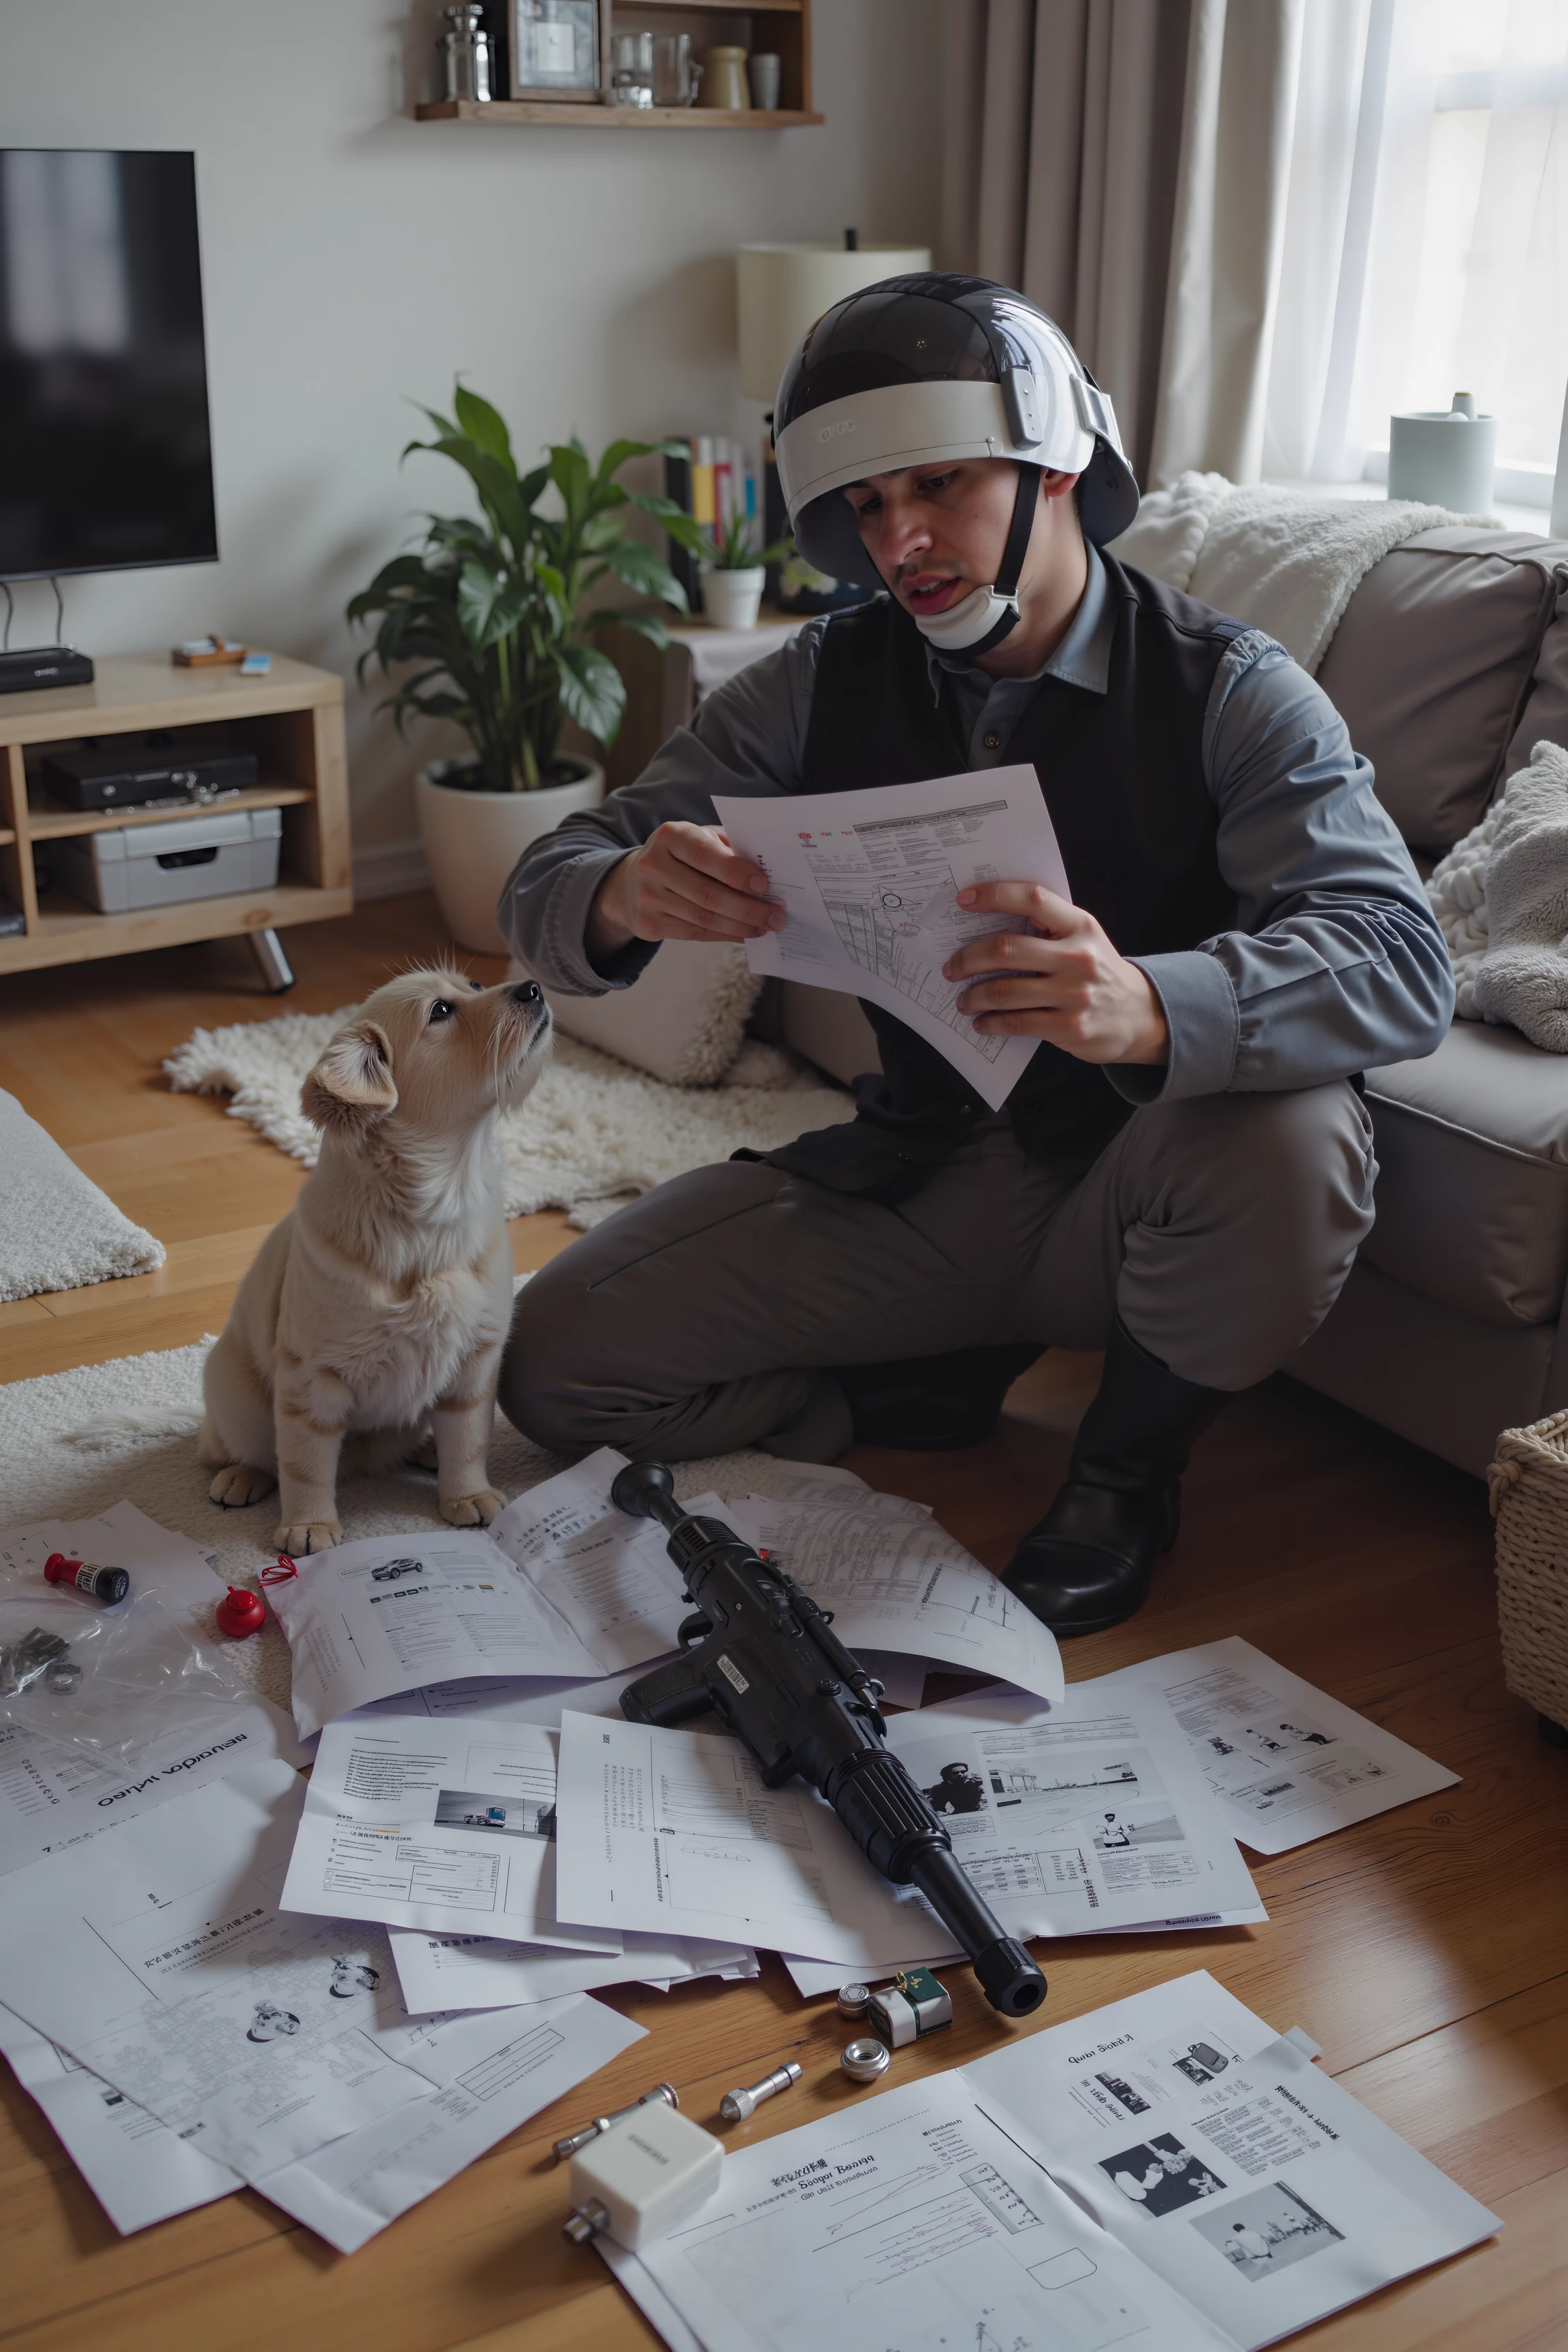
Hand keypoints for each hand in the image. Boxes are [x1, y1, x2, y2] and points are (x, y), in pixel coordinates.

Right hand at [588, 823, 784, 957]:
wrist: (632, 881)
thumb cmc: (682, 856)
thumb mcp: (700, 839)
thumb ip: (729, 848)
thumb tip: (770, 870)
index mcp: (670, 836)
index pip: (704, 855)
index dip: (735, 871)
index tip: (764, 884)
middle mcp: (653, 865)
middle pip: (707, 893)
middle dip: (748, 908)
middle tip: (777, 916)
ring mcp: (647, 897)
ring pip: (703, 918)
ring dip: (740, 926)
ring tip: (765, 927)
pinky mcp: (648, 923)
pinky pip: (695, 933)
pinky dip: (724, 935)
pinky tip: (744, 934)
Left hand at [942, 884, 1168, 1065]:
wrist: (1139, 1015)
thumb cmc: (1098, 971)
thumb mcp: (1084, 938)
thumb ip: (1048, 927)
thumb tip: (987, 923)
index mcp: (1079, 925)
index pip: (1033, 899)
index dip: (994, 895)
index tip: (963, 900)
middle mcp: (1077, 956)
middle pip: (1007, 949)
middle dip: (969, 958)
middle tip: (952, 968)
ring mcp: (1074, 993)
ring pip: (1005, 990)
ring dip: (974, 996)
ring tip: (964, 1000)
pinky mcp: (1069, 1026)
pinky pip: (1017, 1023)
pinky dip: (991, 1023)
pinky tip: (982, 1022)